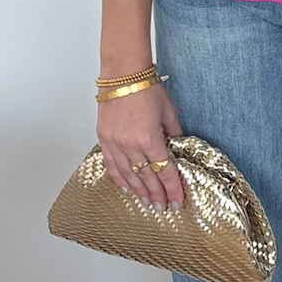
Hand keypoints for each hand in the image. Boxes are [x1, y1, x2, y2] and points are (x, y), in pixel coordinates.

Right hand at [97, 79, 186, 206]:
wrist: (123, 74)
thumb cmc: (147, 88)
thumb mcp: (169, 113)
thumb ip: (174, 134)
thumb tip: (177, 149)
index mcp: (150, 139)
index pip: (164, 171)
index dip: (173, 188)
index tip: (177, 201)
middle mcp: (130, 145)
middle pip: (147, 177)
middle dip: (157, 194)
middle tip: (163, 207)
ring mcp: (115, 143)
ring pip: (128, 175)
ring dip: (139, 190)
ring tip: (147, 202)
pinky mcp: (104, 138)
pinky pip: (111, 164)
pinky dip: (119, 178)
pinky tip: (126, 188)